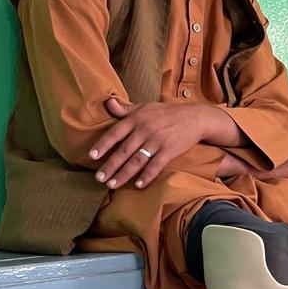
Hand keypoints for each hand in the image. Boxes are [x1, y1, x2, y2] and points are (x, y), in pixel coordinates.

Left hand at [91, 97, 214, 189]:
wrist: (195, 117)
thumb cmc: (167, 113)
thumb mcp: (145, 106)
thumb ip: (126, 108)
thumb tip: (107, 103)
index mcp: (136, 118)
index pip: (115, 133)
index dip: (103, 145)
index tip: (92, 157)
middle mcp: (145, 129)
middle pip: (123, 151)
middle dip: (110, 166)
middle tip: (99, 178)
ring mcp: (157, 140)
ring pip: (137, 160)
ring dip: (124, 174)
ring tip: (112, 184)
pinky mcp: (170, 150)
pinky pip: (155, 165)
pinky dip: (146, 176)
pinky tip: (138, 185)